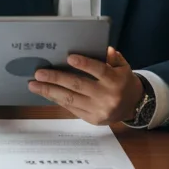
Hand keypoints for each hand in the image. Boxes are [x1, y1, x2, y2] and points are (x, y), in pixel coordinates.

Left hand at [27, 47, 144, 125]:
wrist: (134, 106)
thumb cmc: (123, 80)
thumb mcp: (122, 66)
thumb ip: (112, 57)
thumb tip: (103, 49)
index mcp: (115, 81)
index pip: (99, 70)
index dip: (85, 64)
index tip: (69, 57)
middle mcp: (107, 96)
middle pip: (78, 85)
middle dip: (56, 78)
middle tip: (39, 73)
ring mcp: (99, 110)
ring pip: (70, 99)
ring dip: (50, 91)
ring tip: (34, 85)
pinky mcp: (92, 119)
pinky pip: (71, 108)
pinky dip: (57, 100)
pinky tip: (46, 93)